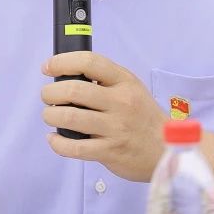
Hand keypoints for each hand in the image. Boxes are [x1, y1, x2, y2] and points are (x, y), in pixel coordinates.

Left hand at [40, 52, 167, 182]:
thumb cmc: (142, 117)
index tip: (48, 67)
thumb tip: (66, 75)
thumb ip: (105, 80)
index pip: (89, 62)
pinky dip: (57, 142)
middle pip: (73, 90)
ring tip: (50, 116)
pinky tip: (55, 138)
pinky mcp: (110, 151)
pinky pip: (74, 147)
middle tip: (47, 97)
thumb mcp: (131, 89)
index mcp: (124, 81)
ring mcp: (115, 128)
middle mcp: (121, 102)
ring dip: (50, 115)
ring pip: (69, 117)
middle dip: (50, 92)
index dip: (62, 62)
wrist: (166, 149)